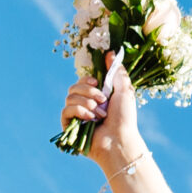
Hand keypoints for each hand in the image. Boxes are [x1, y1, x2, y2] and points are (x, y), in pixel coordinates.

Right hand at [61, 51, 145, 168]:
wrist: (120, 139)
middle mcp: (85, 104)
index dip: (86, 79)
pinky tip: (90, 118)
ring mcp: (76, 115)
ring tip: (100, 114)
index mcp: (96, 96)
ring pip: (69, 97)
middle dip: (88, 91)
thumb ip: (117, 72)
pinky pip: (66, 110)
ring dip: (87, 103)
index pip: (82, 81)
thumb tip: (111, 52)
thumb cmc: (125, 118)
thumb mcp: (124, 91)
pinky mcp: (69, 126)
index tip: (96, 82)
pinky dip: (79, 111)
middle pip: (73, 87)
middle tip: (102, 100)